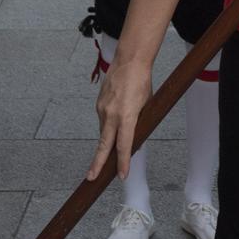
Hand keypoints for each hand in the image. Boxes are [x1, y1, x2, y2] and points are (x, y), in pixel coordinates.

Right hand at [87, 58, 153, 181]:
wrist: (129, 60)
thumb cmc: (142, 82)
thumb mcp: (147, 105)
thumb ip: (139, 123)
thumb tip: (135, 139)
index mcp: (127, 115)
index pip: (124, 145)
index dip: (123, 161)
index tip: (121, 175)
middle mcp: (111, 114)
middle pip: (104, 145)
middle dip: (97, 163)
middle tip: (91, 178)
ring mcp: (102, 109)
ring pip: (105, 132)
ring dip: (109, 140)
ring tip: (117, 134)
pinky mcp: (98, 104)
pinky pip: (103, 121)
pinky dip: (109, 125)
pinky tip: (116, 119)